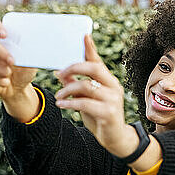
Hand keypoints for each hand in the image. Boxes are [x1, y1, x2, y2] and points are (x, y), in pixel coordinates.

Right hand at [0, 18, 37, 101]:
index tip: (5, 35)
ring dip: (1, 69)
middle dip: (0, 52)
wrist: (19, 86)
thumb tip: (38, 42)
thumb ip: (28, 49)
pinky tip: (5, 81)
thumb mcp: (30, 58)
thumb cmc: (24, 68)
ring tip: (9, 73)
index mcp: (1, 38)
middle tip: (12, 61)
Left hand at [55, 35, 129, 153]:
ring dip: (68, 90)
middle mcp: (113, 86)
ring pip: (86, 86)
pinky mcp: (109, 113)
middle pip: (94, 68)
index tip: (84, 35)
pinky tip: (62, 104)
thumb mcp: (86, 99)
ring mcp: (112, 99)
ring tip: (59, 96)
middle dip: (74, 68)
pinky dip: (70, 103)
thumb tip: (62, 74)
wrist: (115, 138)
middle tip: (59, 74)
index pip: (98, 61)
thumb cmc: (100, 116)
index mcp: (109, 81)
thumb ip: (76, 86)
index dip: (90, 48)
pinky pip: (85, 103)